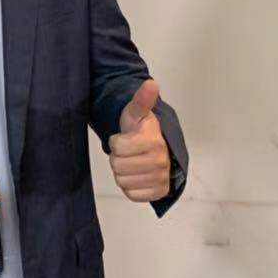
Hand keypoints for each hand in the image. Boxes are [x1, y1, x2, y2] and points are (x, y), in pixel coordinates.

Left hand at [109, 79, 170, 202]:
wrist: (156, 148)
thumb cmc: (141, 129)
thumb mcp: (136, 112)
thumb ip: (141, 99)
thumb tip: (151, 83)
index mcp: (154, 142)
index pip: (117, 147)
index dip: (116, 142)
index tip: (125, 137)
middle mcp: (160, 162)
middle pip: (118, 166)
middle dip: (118, 157)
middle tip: (128, 152)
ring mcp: (161, 179)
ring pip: (123, 181)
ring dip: (123, 172)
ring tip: (132, 162)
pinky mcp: (159, 193)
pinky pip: (132, 194)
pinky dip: (130, 186)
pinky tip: (136, 175)